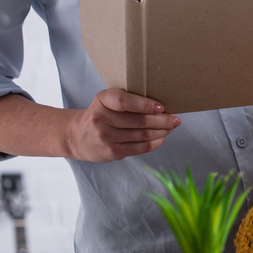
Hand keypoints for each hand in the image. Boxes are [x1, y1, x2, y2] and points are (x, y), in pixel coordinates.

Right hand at [65, 88, 180, 161]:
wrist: (77, 136)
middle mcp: (101, 118)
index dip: (145, 104)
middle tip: (175, 119)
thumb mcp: (106, 100)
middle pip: (139, 120)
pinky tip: (162, 137)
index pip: (124, 101)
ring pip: (142, 135)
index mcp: (102, 100)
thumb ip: (127, 100)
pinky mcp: (112, 152)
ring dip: (162, 131)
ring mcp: (106, 137)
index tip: (161, 107)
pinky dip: (155, 142)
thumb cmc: (100, 113)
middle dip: (162, 120)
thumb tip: (160, 106)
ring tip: (172, 127)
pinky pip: (140, 148)